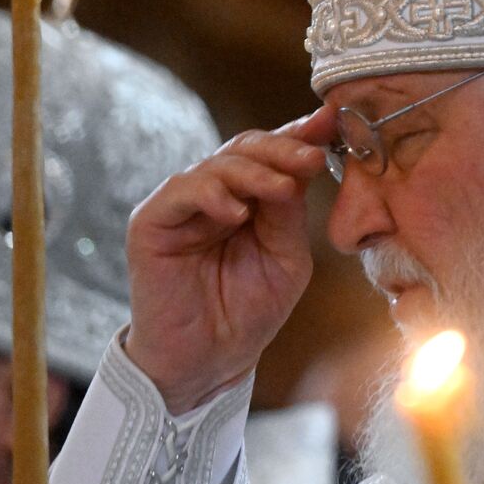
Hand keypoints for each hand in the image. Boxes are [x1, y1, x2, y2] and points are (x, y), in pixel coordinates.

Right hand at [123, 108, 334, 412]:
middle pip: (247, 148)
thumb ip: (290, 212)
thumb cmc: (248, 311)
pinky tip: (236, 212)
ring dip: (255, 172)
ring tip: (282, 188)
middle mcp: (214, 192)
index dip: (301, 135)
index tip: (332, 122)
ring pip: (218, 164)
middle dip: (283, 148)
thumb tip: (304, 163)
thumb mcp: (286, 257)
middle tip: (312, 156)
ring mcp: (182, 204)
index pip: (273, 154)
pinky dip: (212, 194)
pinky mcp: (151, 222)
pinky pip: (181, 191)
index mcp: (249, 197)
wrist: (209, 361)